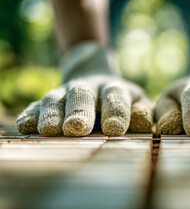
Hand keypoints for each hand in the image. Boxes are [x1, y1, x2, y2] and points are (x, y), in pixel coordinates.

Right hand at [16, 43, 152, 135]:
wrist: (93, 78)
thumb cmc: (119, 99)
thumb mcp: (136, 100)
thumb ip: (142, 112)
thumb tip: (145, 126)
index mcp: (113, 88)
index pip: (116, 96)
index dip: (116, 111)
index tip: (114, 130)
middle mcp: (88, 88)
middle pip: (82, 95)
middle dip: (79, 111)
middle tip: (76, 128)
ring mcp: (65, 93)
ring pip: (56, 98)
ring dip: (51, 114)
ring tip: (49, 130)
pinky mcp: (47, 101)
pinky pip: (36, 106)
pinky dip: (30, 115)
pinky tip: (25, 126)